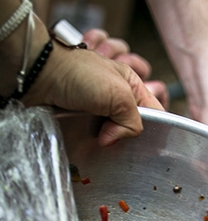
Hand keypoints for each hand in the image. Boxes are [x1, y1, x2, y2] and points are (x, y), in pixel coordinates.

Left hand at [24, 39, 163, 145]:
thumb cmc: (79, 74)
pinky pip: (94, 134)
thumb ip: (132, 122)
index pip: (156, 113)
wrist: (38, 74)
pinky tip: (89, 140)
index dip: (155, 129)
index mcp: (132, 85)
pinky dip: (92, 139)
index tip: (146, 146)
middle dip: (128, 135)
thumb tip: (112, 140)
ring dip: (107, 138)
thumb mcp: (119, 94)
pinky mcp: (80, 116)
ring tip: (99, 138)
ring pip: (113, 132)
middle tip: (116, 138)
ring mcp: (97, 107)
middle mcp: (116, 95)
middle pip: (134, 125)